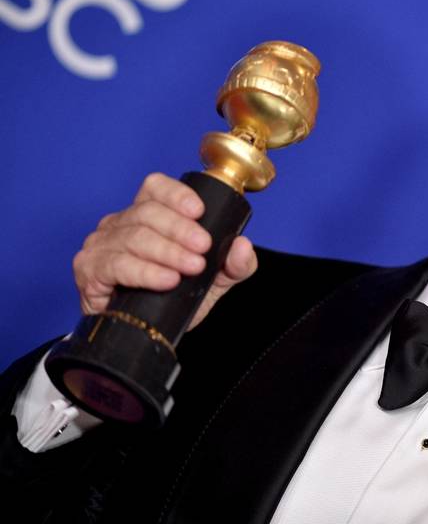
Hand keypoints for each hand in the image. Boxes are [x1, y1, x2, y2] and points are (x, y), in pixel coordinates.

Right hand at [73, 172, 257, 329]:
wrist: (148, 335)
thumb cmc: (175, 299)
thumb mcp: (214, 281)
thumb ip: (235, 264)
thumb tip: (242, 245)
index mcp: (148, 216)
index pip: (155, 188)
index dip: (176, 194)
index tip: (199, 211)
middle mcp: (120, 224)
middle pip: (147, 212)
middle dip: (180, 229)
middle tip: (203, 247)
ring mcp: (101, 245)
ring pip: (134, 237)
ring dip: (167, 252)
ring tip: (192, 267)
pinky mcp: (89, 270)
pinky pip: (116, 265)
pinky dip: (145, 272)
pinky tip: (166, 280)